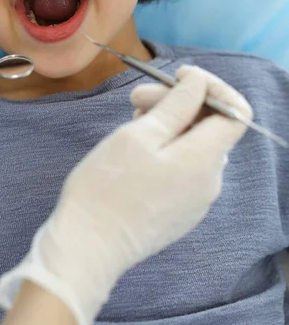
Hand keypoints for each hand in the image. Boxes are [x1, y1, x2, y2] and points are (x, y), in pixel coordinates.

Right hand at [0, 66, 251, 324]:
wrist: (88, 247)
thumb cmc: (108, 186)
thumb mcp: (140, 134)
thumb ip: (177, 104)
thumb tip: (199, 80)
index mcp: (205, 160)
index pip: (235, 111)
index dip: (212, 86)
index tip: (178, 76)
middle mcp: (210, 181)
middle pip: (209, 127)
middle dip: (178, 103)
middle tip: (135, 98)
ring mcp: (195, 200)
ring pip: (193, 146)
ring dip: (167, 125)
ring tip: (131, 121)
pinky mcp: (179, 212)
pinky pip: (183, 169)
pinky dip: (165, 149)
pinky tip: (134, 148)